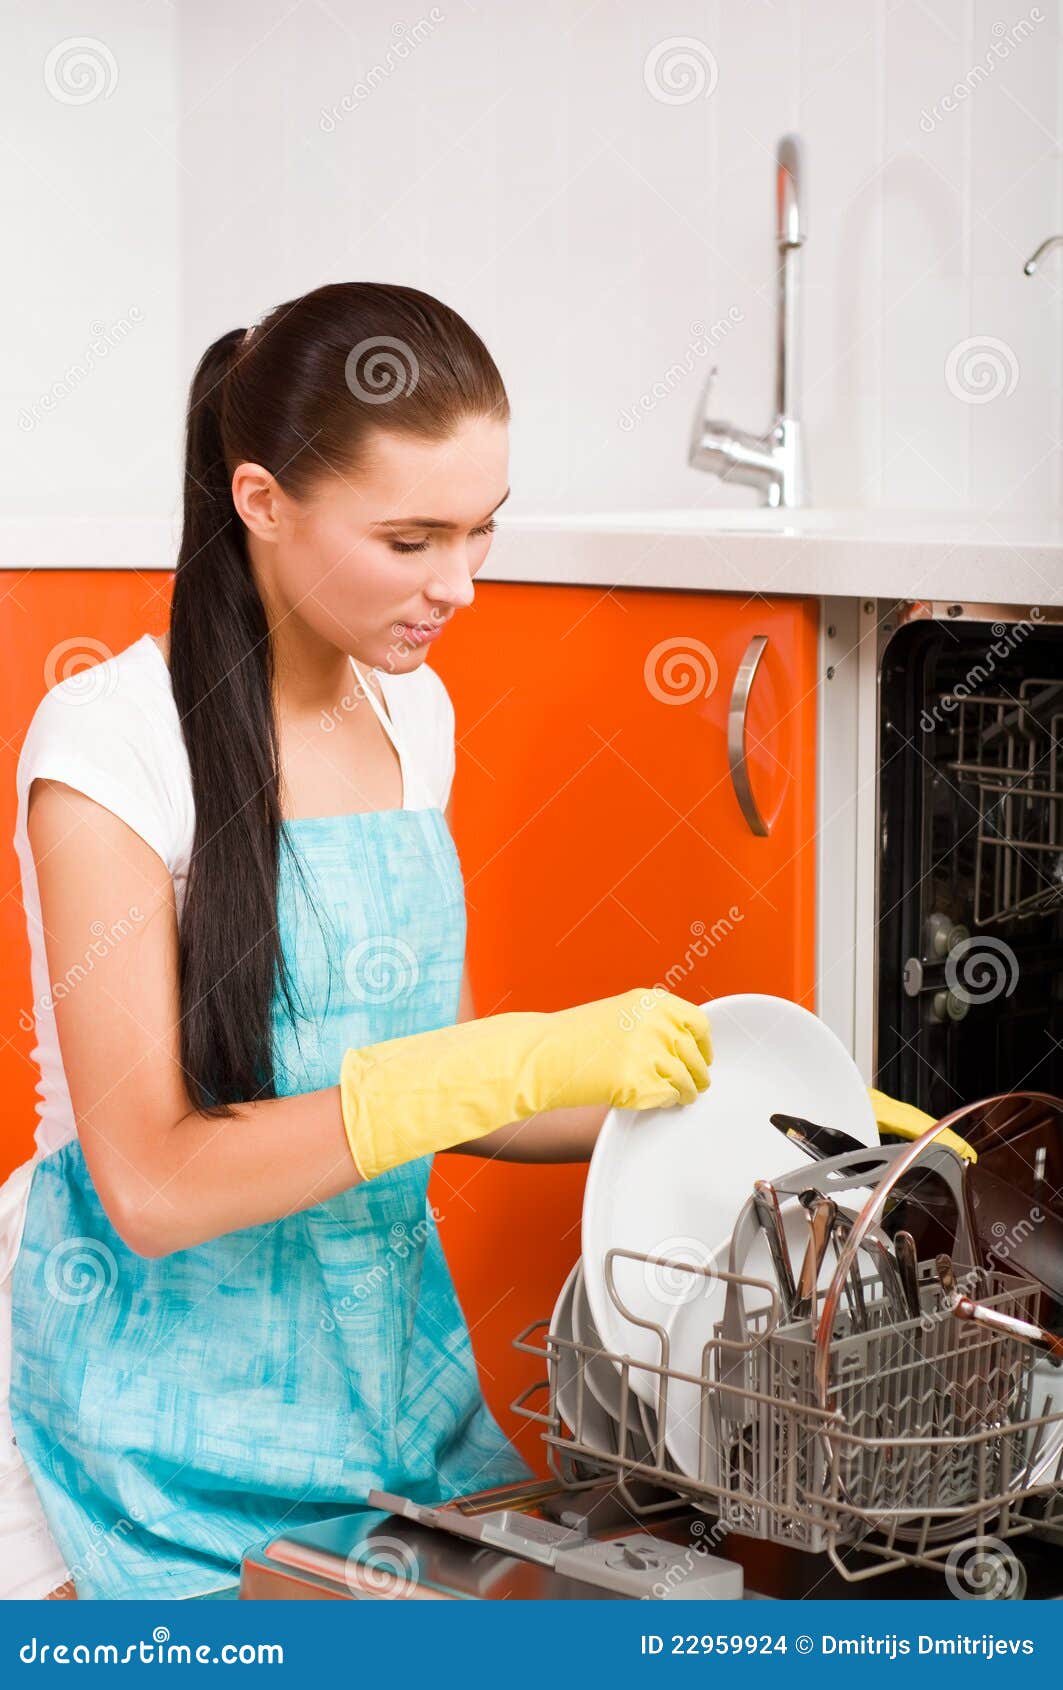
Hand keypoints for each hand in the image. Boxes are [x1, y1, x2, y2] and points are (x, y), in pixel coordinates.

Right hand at [520, 986, 711, 1112]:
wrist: (539, 1054)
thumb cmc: (572, 1037)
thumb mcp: (619, 1013)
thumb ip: (652, 1023)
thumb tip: (683, 1045)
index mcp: (651, 1003)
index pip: (698, 1023)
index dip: (704, 1045)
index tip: (703, 1057)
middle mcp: (654, 1024)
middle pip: (695, 1055)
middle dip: (699, 1074)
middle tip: (698, 1084)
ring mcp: (647, 1054)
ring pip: (685, 1080)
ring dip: (687, 1092)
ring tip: (682, 1097)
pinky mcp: (637, 1083)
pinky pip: (666, 1097)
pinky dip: (666, 1102)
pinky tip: (658, 1101)